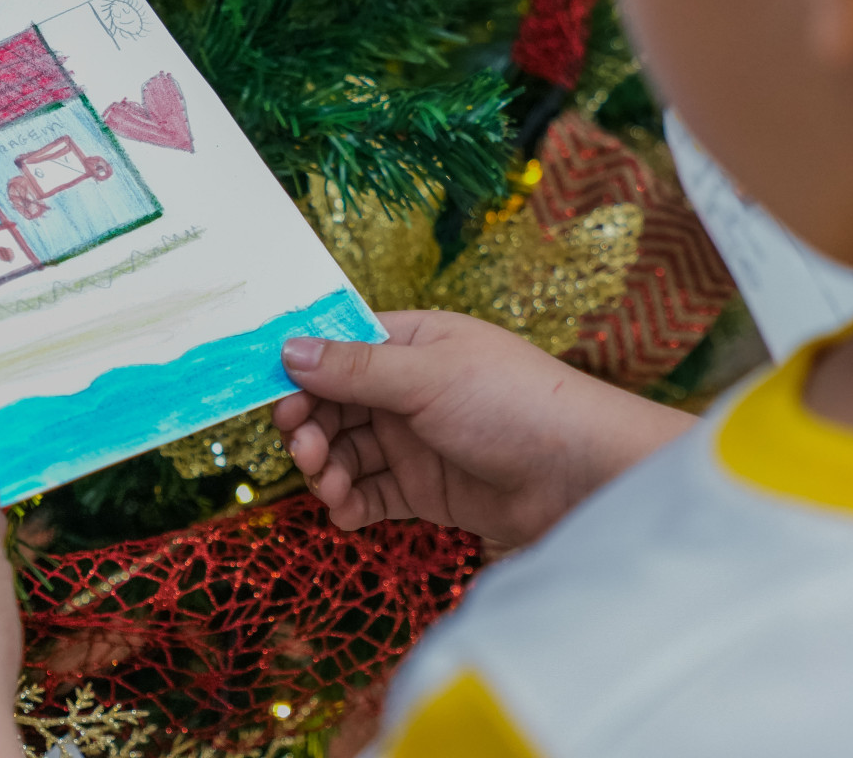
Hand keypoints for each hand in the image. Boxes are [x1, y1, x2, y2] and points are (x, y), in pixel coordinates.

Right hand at [273, 310, 693, 544]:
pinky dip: (349, 502)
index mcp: (414, 343)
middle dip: (308, 424)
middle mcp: (409, 389)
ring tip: (327, 481)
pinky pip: (370, 493)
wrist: (581, 476)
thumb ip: (356, 368)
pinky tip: (345, 509)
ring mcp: (416, 441)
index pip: (339, 349)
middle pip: (334, 404)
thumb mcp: (429, 376)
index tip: (271, 395)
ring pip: (346, 451)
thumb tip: (288, 349)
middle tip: (301, 445)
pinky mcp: (426, 490)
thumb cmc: (514, 404)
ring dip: (324, 467)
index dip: (302, 371)